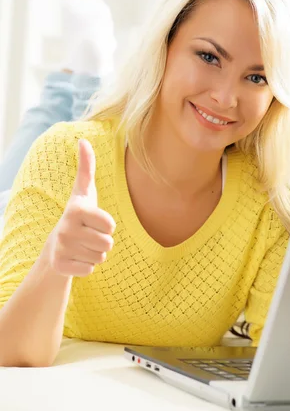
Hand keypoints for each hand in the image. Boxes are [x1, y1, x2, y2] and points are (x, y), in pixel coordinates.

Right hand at [46, 139, 115, 276]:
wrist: (56, 245)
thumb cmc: (79, 214)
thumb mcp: (84, 191)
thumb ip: (87, 167)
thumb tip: (84, 140)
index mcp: (76, 210)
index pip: (111, 225)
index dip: (107, 225)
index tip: (94, 221)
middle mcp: (66, 229)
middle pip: (108, 243)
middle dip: (103, 241)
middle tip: (88, 235)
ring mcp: (62, 248)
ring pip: (101, 257)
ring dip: (96, 253)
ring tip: (83, 245)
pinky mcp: (61, 266)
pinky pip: (90, 270)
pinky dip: (87, 266)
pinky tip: (77, 257)